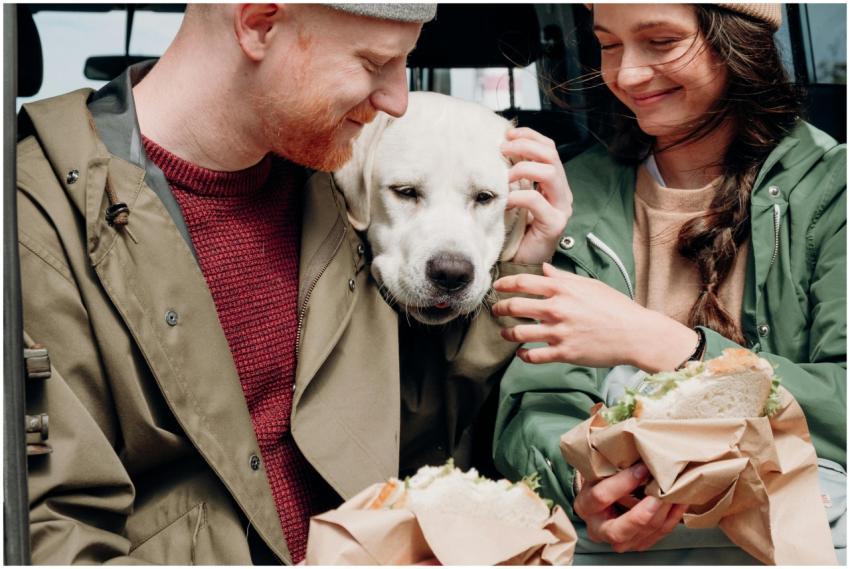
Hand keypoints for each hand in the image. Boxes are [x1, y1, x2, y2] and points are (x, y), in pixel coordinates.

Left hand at [492, 263, 697, 371]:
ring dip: (507, 332)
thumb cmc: (615, 307)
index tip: (497, 286)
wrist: (635, 334)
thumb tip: (545, 268)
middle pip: (515, 306)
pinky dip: (523, 355)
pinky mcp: (564, 353)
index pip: (524, 282)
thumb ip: (563, 277)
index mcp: (563, 289)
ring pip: (519, 333)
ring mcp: (559, 332)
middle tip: (496, 309)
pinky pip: (534, 356)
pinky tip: (522, 353)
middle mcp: (557, 309)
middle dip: (500, 307)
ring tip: (504, 332)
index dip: (505, 284)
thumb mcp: (590, 285)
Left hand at [500, 127, 571, 264]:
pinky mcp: (554, 224)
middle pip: (551, 155)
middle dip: (525, 146)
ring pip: (550, 173)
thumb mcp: (514, 197)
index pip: (549, 148)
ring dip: (523, 168)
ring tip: (504, 177)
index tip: (507, 134)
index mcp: (554, 183)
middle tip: (502, 149)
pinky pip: (536, 201)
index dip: (529, 136)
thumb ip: (513, 178)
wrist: (521, 264)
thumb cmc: (516, 231)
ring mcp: (561, 208)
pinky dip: (517, 196)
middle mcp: (562, 193)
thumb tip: (497, 151)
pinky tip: (505, 201)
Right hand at [574, 463, 687, 552]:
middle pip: (618, 531)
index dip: (623, 482)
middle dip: (643, 514)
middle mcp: (597, 528)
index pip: (601, 496)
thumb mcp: (600, 469)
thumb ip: (613, 462)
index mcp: (585, 505)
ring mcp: (617, 541)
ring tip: (675, 493)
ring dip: (662, 514)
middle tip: (661, 494)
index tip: (643, 468)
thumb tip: (638, 446)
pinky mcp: (635, 545)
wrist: (602, 500)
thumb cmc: (602, 479)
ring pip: (643, 534)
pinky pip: (657, 536)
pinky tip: (679, 503)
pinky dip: (671, 519)